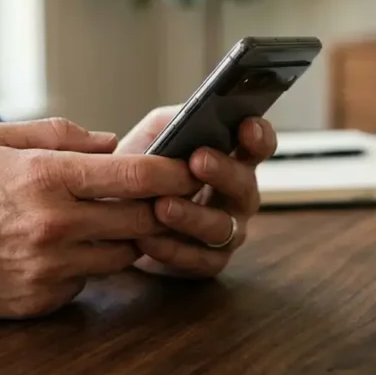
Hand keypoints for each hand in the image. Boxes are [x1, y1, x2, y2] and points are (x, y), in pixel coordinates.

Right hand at [0, 118, 197, 318]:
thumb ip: (61, 135)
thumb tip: (112, 142)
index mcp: (47, 177)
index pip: (137, 176)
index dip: (174, 172)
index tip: (190, 167)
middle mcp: (55, 225)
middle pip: (143, 220)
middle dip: (160, 207)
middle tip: (159, 196)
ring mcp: (50, 268)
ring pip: (124, 256)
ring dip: (127, 238)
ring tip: (106, 220)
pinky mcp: (42, 299)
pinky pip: (89, 280)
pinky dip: (90, 264)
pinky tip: (68, 248)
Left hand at [116, 107, 276, 277]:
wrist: (115, 214)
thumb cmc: (143, 170)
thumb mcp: (155, 135)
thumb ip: (173, 121)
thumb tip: (190, 113)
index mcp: (232, 160)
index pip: (258, 146)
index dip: (259, 136)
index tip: (247, 126)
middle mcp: (237, 197)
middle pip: (244, 185)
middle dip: (223, 172)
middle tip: (198, 161)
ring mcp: (226, 231)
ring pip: (220, 227)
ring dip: (191, 216)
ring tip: (162, 206)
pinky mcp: (207, 262)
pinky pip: (196, 259)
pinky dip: (170, 249)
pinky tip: (148, 239)